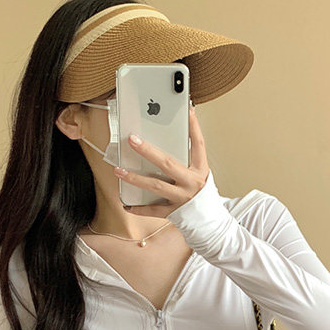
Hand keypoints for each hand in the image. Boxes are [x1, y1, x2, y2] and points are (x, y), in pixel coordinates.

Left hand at [114, 103, 209, 217]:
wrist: (210, 220)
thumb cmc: (201, 192)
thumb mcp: (199, 172)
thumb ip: (187, 157)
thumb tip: (169, 136)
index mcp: (200, 169)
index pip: (198, 143)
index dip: (193, 126)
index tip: (187, 108)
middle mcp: (191, 182)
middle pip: (167, 163)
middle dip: (148, 150)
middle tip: (132, 139)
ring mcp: (182, 197)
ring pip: (156, 185)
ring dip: (135, 178)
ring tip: (119, 170)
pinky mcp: (174, 211)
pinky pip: (153, 209)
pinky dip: (139, 208)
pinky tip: (126, 204)